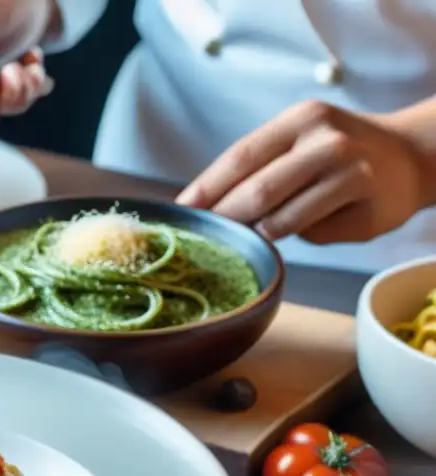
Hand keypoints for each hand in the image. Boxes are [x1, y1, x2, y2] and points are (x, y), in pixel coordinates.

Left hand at [176, 100, 426, 243]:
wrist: (412, 156)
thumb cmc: (337, 153)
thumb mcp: (299, 140)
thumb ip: (259, 166)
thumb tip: (205, 205)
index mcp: (301, 120)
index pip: (240, 158)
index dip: (206, 188)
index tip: (182, 212)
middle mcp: (328, 143)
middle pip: (258, 192)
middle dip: (226, 219)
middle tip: (207, 236)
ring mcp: (352, 175)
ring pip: (283, 221)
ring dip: (261, 233)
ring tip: (258, 233)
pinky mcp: (368, 210)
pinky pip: (314, 235)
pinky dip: (302, 237)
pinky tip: (314, 224)